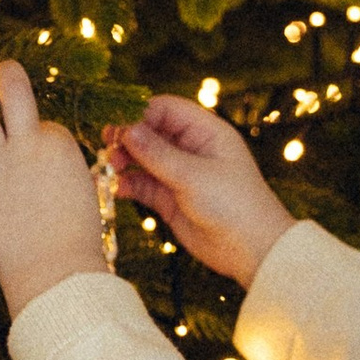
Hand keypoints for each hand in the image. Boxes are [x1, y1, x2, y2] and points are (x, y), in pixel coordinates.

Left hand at [0, 61, 110, 320]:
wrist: (57, 273)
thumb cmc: (74, 238)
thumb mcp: (80, 189)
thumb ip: (58, 167)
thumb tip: (39, 157)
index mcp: (61, 143)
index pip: (42, 123)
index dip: (37, 135)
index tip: (37, 154)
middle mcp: (28, 146)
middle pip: (15, 92)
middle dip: (8, 76)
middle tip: (3, 68)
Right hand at [103, 97, 293, 288]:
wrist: (252, 250)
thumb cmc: (234, 205)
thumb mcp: (193, 176)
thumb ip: (157, 154)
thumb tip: (126, 130)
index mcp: (205, 132)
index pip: (165, 110)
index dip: (139, 114)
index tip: (117, 127)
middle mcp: (191, 149)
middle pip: (150, 133)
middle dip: (127, 139)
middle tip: (107, 147)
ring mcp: (180, 174)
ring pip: (143, 160)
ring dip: (125, 162)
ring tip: (110, 169)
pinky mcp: (171, 199)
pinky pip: (144, 185)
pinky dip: (129, 185)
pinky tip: (118, 189)